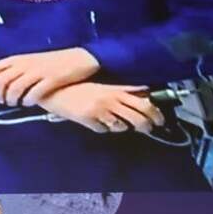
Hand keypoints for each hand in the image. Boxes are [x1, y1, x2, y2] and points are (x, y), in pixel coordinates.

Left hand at [0, 47, 99, 105]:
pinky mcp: (52, 79)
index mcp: (17, 59)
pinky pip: (34, 93)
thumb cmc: (52, 63)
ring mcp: (38, 71)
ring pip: (14, 88)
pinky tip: (30, 103)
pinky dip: (28, 101)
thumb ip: (14, 71)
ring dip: (11, 99)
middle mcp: (24, 64)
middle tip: (1, 101)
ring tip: (16, 103)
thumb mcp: (30, 63)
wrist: (81, 58)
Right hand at [38, 82, 164, 133]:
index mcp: (114, 87)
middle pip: (139, 113)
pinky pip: (103, 129)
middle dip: (149, 123)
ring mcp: (99, 110)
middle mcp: (109, 98)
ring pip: (122, 125)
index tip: (160, 116)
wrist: (52, 89)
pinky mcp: (88, 120)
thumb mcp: (99, 84)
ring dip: (125, 127)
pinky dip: (104, 128)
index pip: (142, 97)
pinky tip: (100, 124)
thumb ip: (118, 89)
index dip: (155, 109)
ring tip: (125, 126)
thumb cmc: (74, 85)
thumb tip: (138, 94)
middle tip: (151, 127)